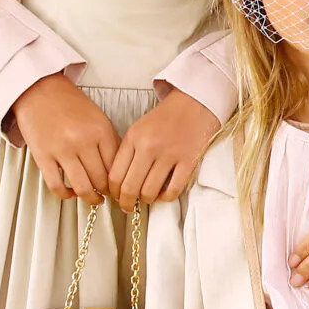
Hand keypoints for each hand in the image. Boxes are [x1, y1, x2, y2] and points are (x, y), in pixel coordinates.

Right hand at [10, 72, 118, 201]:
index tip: (120, 187)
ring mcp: (62, 150)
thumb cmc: (70, 104)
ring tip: (93, 198)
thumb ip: (109, 141)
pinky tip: (70, 193)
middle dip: (107, 192)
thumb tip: (121, 167)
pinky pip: (56, 186)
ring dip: (91, 198)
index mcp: (101, 131)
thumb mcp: (98, 118)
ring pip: (83, 187)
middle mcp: (83, 141)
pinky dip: (66, 195)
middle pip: (101, 180)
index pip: (117, 167)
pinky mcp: (43, 156)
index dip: (120, 182)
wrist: (40, 90)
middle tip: (108, 195)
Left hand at [109, 89, 219, 209]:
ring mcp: (170, 154)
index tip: (116, 196)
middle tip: (128, 206)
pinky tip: (164, 194)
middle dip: (126, 202)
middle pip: (130, 187)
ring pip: (149, 191)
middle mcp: (149, 147)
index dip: (114, 192)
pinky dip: (166, 197)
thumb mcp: (139, 129)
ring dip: (146, 200)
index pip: (115, 175)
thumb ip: (127, 151)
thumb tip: (119, 181)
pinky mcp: (188, 160)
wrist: (195, 102)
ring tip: (147, 199)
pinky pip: (173, 189)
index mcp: (134, 138)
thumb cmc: (166, 117)